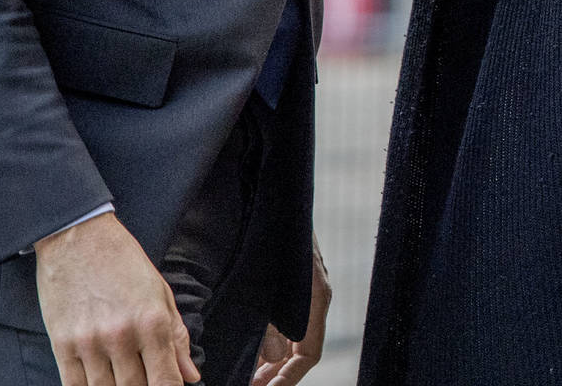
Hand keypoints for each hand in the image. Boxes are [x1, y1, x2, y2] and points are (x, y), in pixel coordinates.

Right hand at [35, 211, 198, 385]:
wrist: (78, 239)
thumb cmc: (124, 263)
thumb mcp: (161, 293)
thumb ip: (177, 337)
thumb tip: (191, 375)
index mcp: (152, 322)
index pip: (165, 380)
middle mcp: (122, 336)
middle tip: (145, 379)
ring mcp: (89, 343)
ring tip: (123, 378)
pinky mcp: (62, 345)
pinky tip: (98, 383)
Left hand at [249, 239, 328, 385]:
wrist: (279, 194)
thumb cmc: (273, 232)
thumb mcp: (269, 280)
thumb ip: (272, 321)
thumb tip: (272, 358)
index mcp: (314, 300)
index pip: (307, 354)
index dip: (286, 380)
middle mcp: (313, 298)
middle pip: (300, 351)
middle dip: (276, 374)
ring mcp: (304, 291)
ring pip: (292, 338)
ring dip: (270, 360)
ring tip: (246, 374)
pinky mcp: (293, 283)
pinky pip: (286, 322)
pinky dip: (269, 339)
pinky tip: (249, 345)